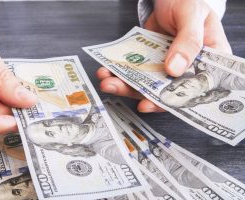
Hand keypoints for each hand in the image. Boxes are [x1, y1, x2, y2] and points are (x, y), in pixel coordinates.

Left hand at [97, 0, 231, 111]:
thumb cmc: (187, 2)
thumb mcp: (191, 16)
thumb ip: (187, 42)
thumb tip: (174, 69)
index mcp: (210, 60)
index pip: (197, 87)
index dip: (175, 100)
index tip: (152, 101)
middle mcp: (189, 68)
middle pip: (167, 91)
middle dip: (141, 94)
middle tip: (123, 90)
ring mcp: (167, 66)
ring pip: (147, 84)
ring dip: (126, 85)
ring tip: (108, 82)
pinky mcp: (150, 62)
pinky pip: (136, 72)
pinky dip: (120, 73)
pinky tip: (108, 71)